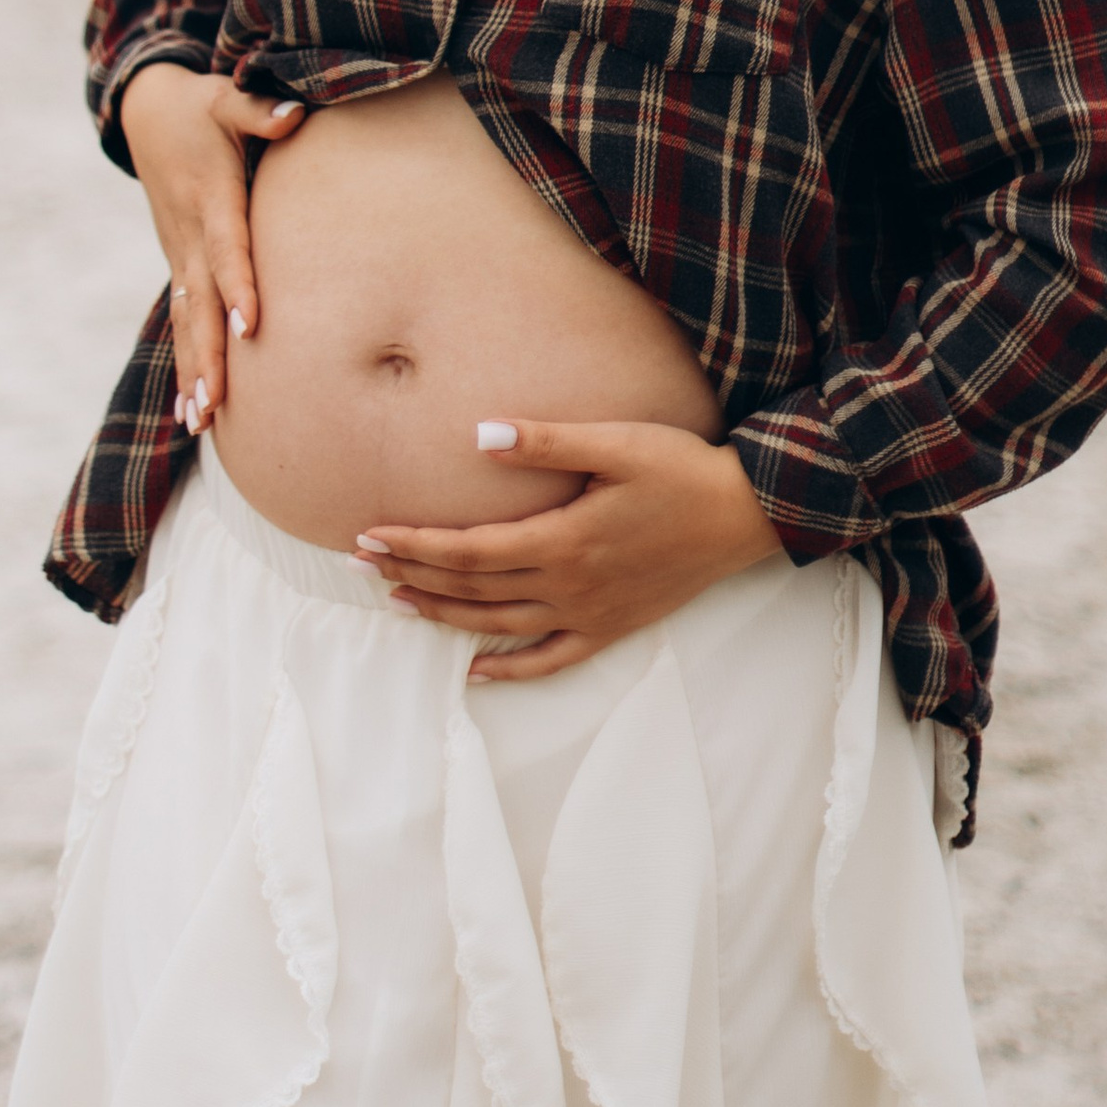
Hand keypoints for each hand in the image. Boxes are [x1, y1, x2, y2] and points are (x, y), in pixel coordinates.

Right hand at [119, 61, 307, 433]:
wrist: (145, 113)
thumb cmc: (198, 107)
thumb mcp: (225, 98)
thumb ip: (259, 110)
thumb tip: (296, 115)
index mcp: (209, 197)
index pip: (226, 248)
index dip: (237, 286)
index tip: (251, 328)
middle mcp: (189, 234)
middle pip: (202, 304)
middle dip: (207, 355)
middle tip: (214, 405)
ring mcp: (179, 253)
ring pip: (188, 321)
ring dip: (192, 370)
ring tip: (198, 421)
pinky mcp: (179, 264)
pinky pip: (183, 320)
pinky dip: (185, 362)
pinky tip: (190, 408)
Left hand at [357, 415, 781, 680]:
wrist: (746, 514)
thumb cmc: (680, 469)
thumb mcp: (614, 443)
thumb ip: (543, 443)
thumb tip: (478, 435)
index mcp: (562, 541)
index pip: (467, 550)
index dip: (414, 545)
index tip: (369, 534)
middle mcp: (568, 586)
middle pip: (472, 587)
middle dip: (411, 575)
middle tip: (360, 562)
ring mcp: (590, 614)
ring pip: (499, 624)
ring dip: (442, 615)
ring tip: (396, 602)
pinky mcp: (612, 629)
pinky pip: (550, 661)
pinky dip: (509, 669)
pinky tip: (475, 671)